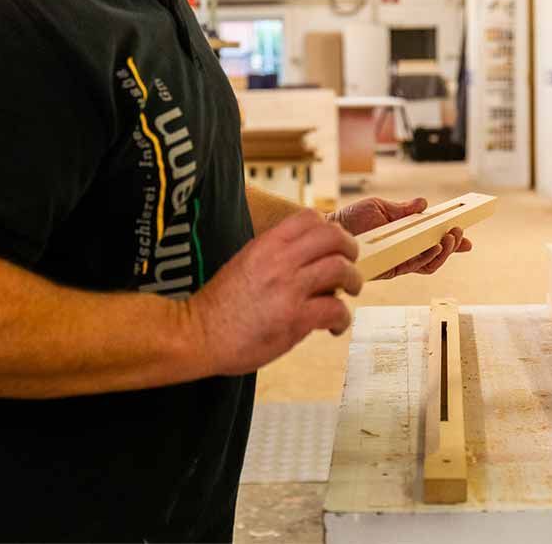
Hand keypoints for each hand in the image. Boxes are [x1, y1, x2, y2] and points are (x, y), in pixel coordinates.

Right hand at [188, 209, 362, 374]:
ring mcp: (289, 288)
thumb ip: (274, 258)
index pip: (309, 218)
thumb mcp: (244, 263)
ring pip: (341, 269)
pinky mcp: (295, 318)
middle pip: (334, 237)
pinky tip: (335, 326)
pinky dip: (342, 318)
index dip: (329, 228)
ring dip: (353, 280)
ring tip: (350, 291)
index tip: (332, 244)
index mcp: (265, 244)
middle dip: (350, 249)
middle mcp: (279, 260)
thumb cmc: (219, 305)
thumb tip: (306, 262)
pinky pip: (335, 309)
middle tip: (351, 263)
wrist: (197, 334)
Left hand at [329, 197, 472, 279]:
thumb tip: (424, 204)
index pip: (434, 240)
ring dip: (444, 252)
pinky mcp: (390, 269)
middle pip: (436, 254)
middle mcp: (405, 251)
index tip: (466, 234)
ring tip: (450, 238)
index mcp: (406, 236)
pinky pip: (414, 267)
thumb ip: (404, 209)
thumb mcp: (380, 207)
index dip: (452, 240)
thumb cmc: (352, 219)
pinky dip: (428, 257)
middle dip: (452, 245)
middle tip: (459, 232)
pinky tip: (435, 247)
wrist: (331, 231)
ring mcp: (398, 261)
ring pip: (430, 263)